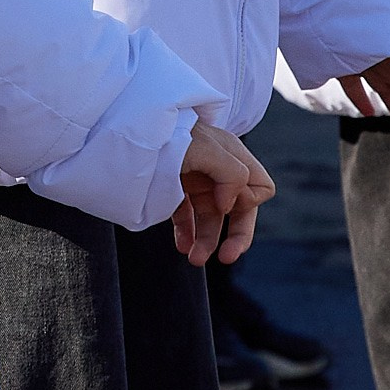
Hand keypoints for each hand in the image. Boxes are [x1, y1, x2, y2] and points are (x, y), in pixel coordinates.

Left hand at [172, 122, 274, 264]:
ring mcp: (196, 180)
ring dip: (207, 240)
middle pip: (240, 208)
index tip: (221, 202)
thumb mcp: (206, 147)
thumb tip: (229, 206)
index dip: (246, 201)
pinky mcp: (174, 189)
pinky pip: (188, 217)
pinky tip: (183, 246)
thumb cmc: (169, 132)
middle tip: (227, 257)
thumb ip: (231, 174)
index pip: (260, 187)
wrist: (129, 131)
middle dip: (236, 234)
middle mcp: (218, 169)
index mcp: (232, 155)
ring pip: (212, 217)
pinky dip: (188, 233)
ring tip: (195, 258)